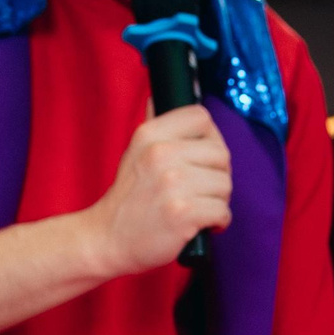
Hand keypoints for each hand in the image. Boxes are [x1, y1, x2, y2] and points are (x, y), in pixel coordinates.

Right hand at [85, 106, 231, 277]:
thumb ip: (155, 126)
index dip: (211, 139)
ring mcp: (172, 183)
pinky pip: (222, 212)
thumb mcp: (135, 152)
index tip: (204, 158)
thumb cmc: (130, 198)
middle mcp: (161, 154)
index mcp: (151, 134)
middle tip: (203, 190)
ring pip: (225, 185)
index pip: (201, 117)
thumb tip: (159, 96)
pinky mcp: (182, 213)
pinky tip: (201, 225)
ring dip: (218, 202)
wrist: (108, 238)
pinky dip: (218, 222)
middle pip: (221, 154)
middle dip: (219, 175)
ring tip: (198, 208)